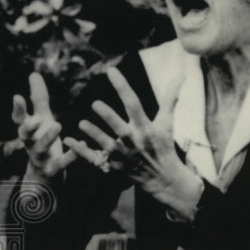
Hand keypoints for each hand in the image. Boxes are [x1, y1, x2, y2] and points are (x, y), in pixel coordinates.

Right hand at [12, 72, 76, 182]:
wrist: (44, 176)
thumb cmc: (43, 141)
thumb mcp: (41, 119)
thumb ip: (38, 99)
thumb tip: (34, 73)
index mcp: (28, 131)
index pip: (19, 119)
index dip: (18, 109)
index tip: (17, 96)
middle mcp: (31, 143)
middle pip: (25, 135)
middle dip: (29, 126)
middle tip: (35, 117)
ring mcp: (41, 157)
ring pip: (41, 148)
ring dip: (47, 138)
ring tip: (58, 126)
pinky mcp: (54, 169)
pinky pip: (62, 162)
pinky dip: (71, 155)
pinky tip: (80, 144)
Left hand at [67, 67, 201, 218]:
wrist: (163, 178)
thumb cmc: (162, 145)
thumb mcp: (166, 122)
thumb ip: (170, 98)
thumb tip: (180, 74)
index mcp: (145, 127)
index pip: (133, 103)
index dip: (122, 87)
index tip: (111, 71)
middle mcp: (133, 140)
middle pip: (119, 126)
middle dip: (108, 116)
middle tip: (95, 104)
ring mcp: (122, 155)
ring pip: (105, 143)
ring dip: (93, 134)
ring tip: (81, 124)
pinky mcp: (113, 166)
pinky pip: (94, 158)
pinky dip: (80, 151)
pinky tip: (68, 140)